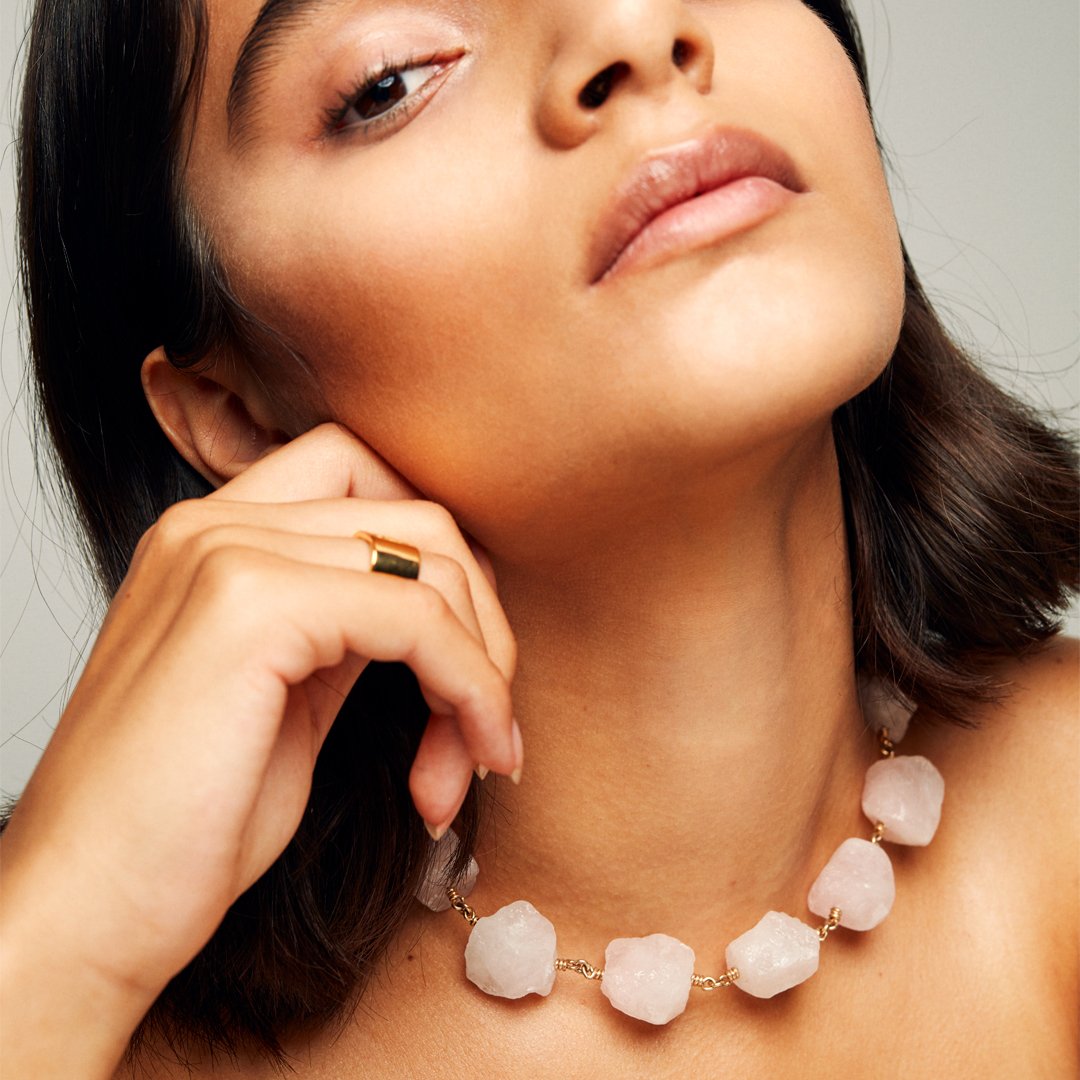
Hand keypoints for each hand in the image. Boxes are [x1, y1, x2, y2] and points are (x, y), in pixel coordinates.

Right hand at [0, 423, 517, 1003]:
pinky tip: (461, 764)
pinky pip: (419, 620)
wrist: (82, 915)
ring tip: (469, 762)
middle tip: (485, 728)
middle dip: (482, 625)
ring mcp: (227, 554)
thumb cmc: (178, 829)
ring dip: (482, 670)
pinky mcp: (252, 606)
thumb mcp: (283, 702)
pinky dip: (470, 689)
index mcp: (214, 539)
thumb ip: (347, 633)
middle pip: (418, 520)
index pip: (365, 477)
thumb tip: (436, 615)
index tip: (466, 661)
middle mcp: (215, 525)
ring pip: (433, 564)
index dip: (439, 564)